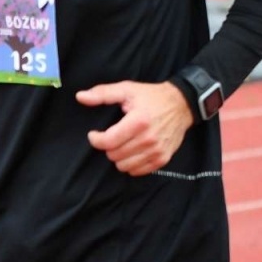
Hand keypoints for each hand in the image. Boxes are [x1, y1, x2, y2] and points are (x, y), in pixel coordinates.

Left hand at [76, 80, 193, 175]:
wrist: (182, 105)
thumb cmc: (151, 97)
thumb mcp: (127, 90)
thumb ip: (102, 94)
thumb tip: (80, 97)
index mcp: (138, 121)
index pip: (108, 142)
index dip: (96, 139)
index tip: (94, 134)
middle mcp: (148, 139)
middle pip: (114, 155)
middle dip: (108, 146)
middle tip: (112, 136)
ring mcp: (157, 151)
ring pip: (124, 166)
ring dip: (118, 157)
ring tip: (122, 144)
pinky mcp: (163, 159)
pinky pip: (138, 171)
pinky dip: (131, 164)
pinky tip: (132, 151)